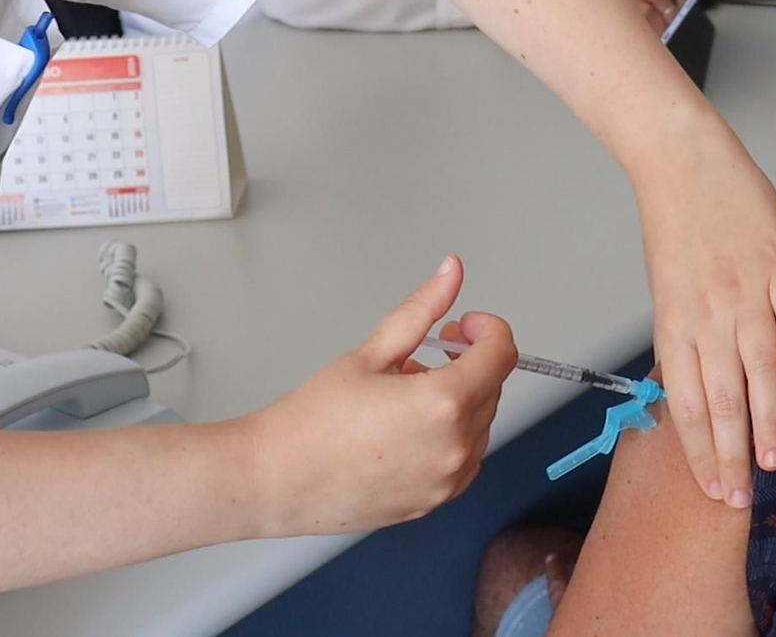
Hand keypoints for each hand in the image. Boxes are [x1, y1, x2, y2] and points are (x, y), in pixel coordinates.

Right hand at [247, 256, 516, 535]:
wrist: (273, 480)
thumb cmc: (311, 421)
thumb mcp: (372, 353)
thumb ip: (421, 309)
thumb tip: (451, 273)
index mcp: (445, 403)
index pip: (501, 354)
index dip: (488, 330)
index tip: (463, 326)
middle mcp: (455, 447)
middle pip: (492, 387)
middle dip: (468, 363)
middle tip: (426, 353)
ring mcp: (447, 481)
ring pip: (480, 425)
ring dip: (460, 400)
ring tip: (406, 393)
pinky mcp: (434, 502)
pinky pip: (464, 459)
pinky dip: (450, 436)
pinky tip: (408, 428)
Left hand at [636, 128, 775, 509]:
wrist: (685, 163)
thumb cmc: (677, 228)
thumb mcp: (670, 292)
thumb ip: (689, 340)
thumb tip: (704, 390)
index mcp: (676, 326)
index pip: (688, 405)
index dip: (700, 452)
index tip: (714, 489)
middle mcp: (708, 316)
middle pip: (722, 400)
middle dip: (732, 454)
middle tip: (744, 495)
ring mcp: (745, 293)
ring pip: (758, 370)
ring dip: (767, 419)